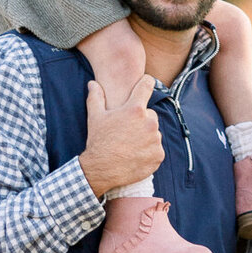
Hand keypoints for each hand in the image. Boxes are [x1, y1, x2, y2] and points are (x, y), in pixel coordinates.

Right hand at [78, 77, 163, 197]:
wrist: (102, 169)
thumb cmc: (98, 141)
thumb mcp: (95, 117)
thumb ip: (96, 97)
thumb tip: (93, 83)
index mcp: (135, 109)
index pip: (147, 86)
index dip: (146, 82)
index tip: (147, 82)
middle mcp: (149, 122)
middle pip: (150, 115)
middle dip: (141, 119)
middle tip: (127, 130)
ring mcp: (155, 140)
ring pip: (154, 132)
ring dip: (146, 136)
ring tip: (130, 144)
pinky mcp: (158, 155)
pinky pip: (156, 149)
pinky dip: (149, 151)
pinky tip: (135, 154)